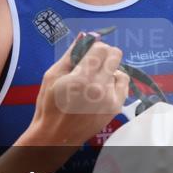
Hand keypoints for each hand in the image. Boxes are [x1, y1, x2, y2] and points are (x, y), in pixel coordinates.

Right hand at [24, 32, 128, 147]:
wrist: (55, 137)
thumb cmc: (49, 105)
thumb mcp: (52, 75)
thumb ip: (70, 54)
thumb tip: (85, 36)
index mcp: (81, 78)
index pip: (101, 48)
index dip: (94, 46)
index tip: (88, 51)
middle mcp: (99, 87)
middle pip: (115, 55)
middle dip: (104, 54)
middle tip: (93, 62)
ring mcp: (110, 99)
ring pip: (119, 69)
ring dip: (108, 70)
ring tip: (94, 80)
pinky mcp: (115, 108)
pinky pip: (123, 84)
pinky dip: (114, 82)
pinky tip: (102, 87)